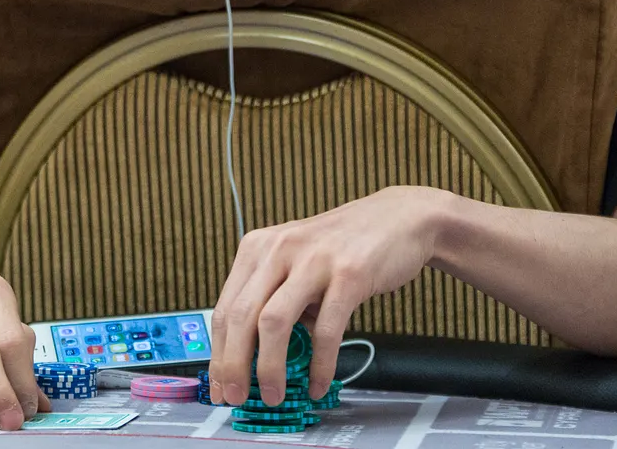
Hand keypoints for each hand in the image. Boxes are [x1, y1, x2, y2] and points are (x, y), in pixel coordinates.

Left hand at [209, 187, 444, 406]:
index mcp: (259, 247)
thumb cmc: (343, 246)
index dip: (218, 353)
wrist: (398, 219)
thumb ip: (275, 297)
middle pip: (241, 316)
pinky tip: (317, 383)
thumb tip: (257, 354)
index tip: (218, 384)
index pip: (225, 307)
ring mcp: (313, 261)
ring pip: (274, 322)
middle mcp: (280, 249)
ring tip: (273, 395)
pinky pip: (326, 330)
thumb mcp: (296, 261)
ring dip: (269, 368)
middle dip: (233, 365)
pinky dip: (319, 364)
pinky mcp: (348, 275)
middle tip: (235, 397)